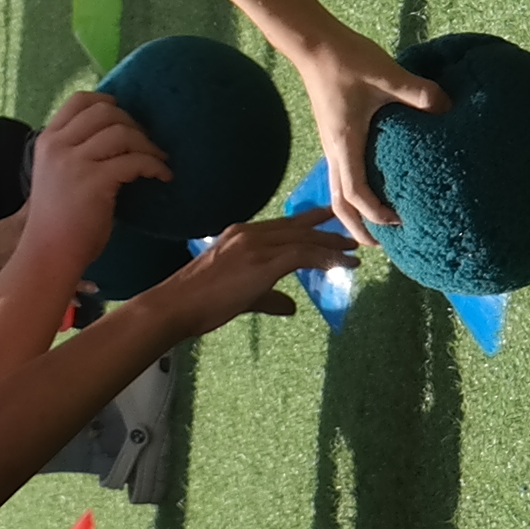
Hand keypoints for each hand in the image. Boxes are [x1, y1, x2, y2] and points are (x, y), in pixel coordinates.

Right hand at [15, 88, 157, 263]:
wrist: (49, 253)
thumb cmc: (57, 219)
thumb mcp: (56, 174)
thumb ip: (75, 151)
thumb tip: (115, 134)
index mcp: (47, 140)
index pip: (79, 101)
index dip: (108, 101)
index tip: (125, 116)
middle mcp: (58, 146)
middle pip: (105, 112)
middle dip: (133, 123)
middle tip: (146, 143)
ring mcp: (75, 163)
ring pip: (122, 132)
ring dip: (148, 144)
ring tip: (159, 160)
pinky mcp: (95, 182)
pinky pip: (135, 161)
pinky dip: (155, 166)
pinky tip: (162, 176)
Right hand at [160, 208, 355, 323]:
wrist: (177, 304)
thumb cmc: (198, 302)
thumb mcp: (239, 296)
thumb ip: (268, 298)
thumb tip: (291, 306)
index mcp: (240, 235)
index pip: (282, 225)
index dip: (308, 224)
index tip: (327, 222)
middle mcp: (250, 233)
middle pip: (298, 227)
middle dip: (327, 229)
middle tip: (350, 231)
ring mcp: (256, 245)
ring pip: (304, 238)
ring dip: (332, 244)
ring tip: (353, 250)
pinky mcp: (263, 262)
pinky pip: (303, 254)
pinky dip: (326, 257)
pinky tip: (343, 264)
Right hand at [286, 30, 443, 232]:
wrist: (313, 43)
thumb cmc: (347, 60)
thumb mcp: (387, 75)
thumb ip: (420, 93)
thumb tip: (449, 109)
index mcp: (344, 143)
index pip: (354, 193)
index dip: (374, 213)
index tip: (399, 221)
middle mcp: (334, 150)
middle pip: (338, 202)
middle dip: (356, 227)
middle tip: (380, 246)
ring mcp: (332, 144)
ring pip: (337, 189)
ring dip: (354, 212)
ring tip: (378, 224)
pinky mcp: (336, 134)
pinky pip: (342, 173)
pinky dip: (355, 192)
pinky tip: (375, 187)